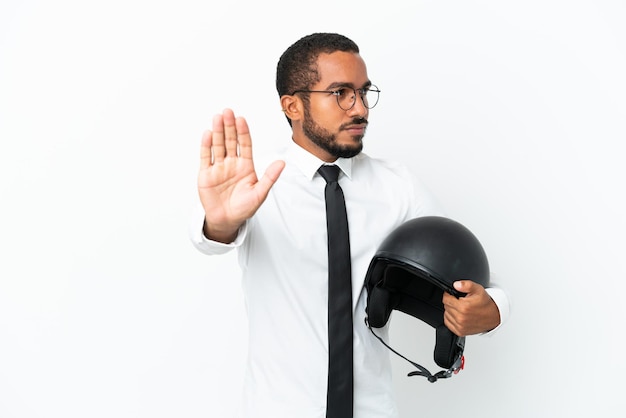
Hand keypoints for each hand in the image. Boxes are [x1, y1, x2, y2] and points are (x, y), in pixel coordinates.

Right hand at [198, 108, 284, 242]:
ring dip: (217, 131)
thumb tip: (282, 163)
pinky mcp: (206, 174)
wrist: (227, 221)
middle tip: (228, 112)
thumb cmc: (244, 208)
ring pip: (218, 145)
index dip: (243, 132)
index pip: (245, 144)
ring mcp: (218, 167)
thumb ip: (270, 177)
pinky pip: (206, 157)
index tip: (242, 120)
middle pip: (230, 141)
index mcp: (245, 166)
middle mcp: (231, 163)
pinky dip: (206, 145)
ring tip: (217, 118)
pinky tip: (208, 134)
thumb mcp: (260, 193)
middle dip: (229, 126)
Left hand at [442, 280, 500, 336]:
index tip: (454, 295)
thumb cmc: (486, 303)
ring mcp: (460, 326)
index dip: (449, 295)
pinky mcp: (460, 331)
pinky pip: (448, 323)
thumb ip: (466, 285)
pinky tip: (458, 315)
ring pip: (446, 314)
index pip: (446, 299)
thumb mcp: (478, 289)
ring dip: (451, 311)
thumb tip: (456, 285)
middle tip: (460, 302)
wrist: (494, 316)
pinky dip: (451, 319)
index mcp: (464, 307)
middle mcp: (461, 318)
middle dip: (451, 302)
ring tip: (460, 309)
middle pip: (446, 306)